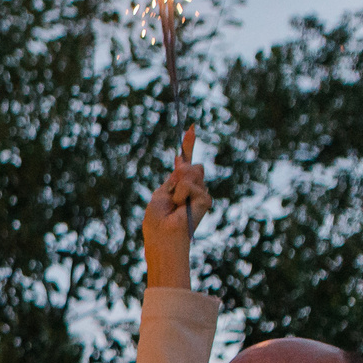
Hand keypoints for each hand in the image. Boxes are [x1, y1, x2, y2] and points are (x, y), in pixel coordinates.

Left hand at [142, 126, 209, 291]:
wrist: (162, 235)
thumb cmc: (157, 219)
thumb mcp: (161, 192)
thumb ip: (174, 177)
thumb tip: (179, 158)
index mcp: (178, 185)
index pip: (185, 162)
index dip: (189, 144)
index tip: (191, 127)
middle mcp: (192, 189)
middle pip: (192, 165)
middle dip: (181, 172)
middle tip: (173, 191)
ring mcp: (200, 194)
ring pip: (194, 172)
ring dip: (179, 186)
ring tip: (175, 203)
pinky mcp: (205, 200)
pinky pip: (192, 185)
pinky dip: (183, 194)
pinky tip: (181, 207)